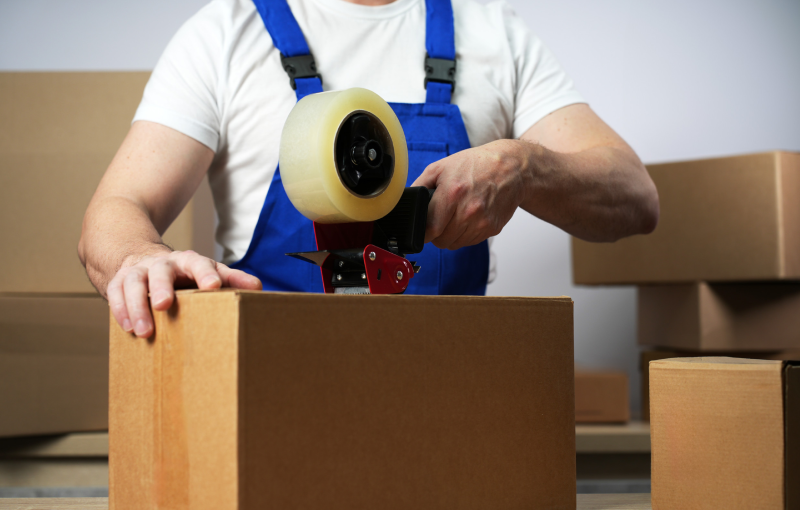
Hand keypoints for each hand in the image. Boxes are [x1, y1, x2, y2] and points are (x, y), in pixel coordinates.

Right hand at [107, 250, 261, 337]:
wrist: (143, 258)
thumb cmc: (184, 273)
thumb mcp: (208, 272)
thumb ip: (231, 279)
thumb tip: (257, 288)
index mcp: (189, 261)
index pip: (198, 264)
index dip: (205, 274)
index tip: (212, 286)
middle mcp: (162, 263)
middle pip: (161, 272)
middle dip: (161, 287)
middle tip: (164, 305)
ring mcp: (139, 271)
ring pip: (134, 283)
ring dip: (137, 306)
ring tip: (144, 331)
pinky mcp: (119, 280)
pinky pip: (115, 292)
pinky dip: (120, 310)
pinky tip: (126, 328)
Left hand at [411, 139, 527, 249]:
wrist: (512, 168)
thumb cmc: (477, 165)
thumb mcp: (442, 167)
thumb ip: (420, 185)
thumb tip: (407, 201)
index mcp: (452, 194)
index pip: (429, 230)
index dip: (423, 231)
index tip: (422, 228)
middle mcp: (468, 211)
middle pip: (441, 240)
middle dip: (436, 232)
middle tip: (439, 219)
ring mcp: (481, 223)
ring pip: (454, 244)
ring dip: (450, 235)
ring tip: (454, 217)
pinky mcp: (492, 229)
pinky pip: (470, 242)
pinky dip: (465, 234)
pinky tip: (468, 218)